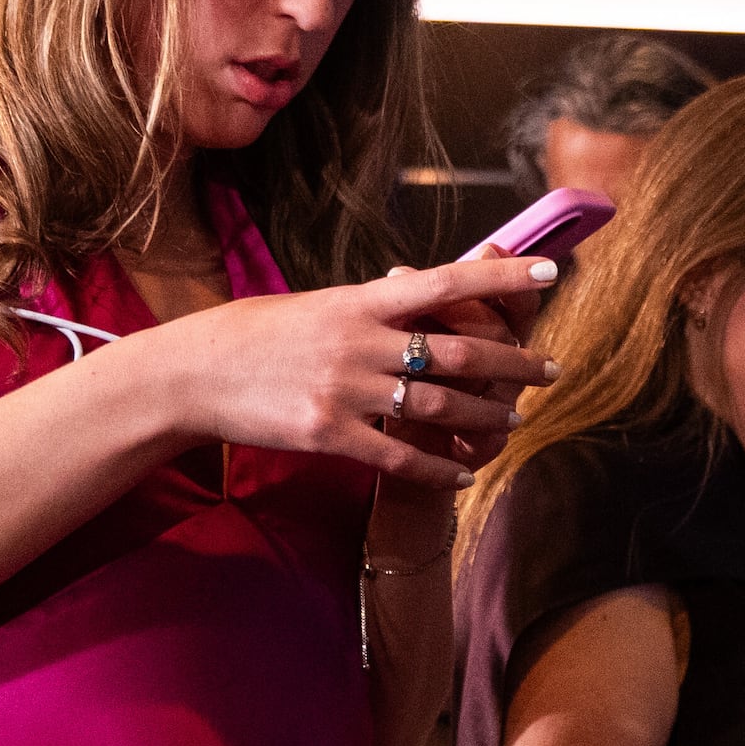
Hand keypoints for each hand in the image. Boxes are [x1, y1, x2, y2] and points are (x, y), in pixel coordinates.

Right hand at [144, 260, 557, 488]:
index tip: (550, 273)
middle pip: (459, 351)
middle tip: (552, 370)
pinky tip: (464, 472)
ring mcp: (346, 389)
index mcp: (360, 301)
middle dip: (515, 362)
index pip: (445, 282)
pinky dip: (439, 466)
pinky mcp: (329, 434)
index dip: (502, 279)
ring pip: (439, 405)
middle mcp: (360, 341)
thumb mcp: (316, 304)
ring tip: (516, 419)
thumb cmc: (254, 336)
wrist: (192, 374)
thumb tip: (416, 296)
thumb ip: (370, 308)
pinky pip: (400, 455)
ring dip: (487, 415)